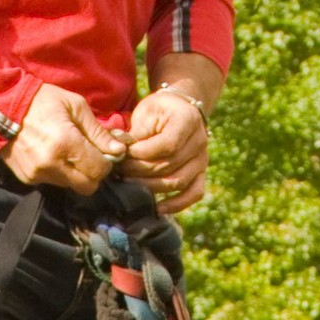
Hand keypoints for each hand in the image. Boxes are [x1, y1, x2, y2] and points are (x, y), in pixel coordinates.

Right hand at [5, 82, 118, 194]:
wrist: (4, 107)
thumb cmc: (44, 101)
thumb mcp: (76, 106)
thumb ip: (98, 131)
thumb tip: (119, 150)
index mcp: (66, 143)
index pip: (98, 170)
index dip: (106, 164)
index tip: (104, 153)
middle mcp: (52, 164)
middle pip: (87, 186)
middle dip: (93, 173)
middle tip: (90, 157)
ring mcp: (38, 174)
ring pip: (70, 185)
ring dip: (75, 173)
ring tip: (68, 152)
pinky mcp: (28, 179)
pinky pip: (53, 182)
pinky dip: (58, 172)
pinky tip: (51, 154)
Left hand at [121, 87, 209, 213]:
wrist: (179, 110)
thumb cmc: (158, 111)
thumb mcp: (145, 114)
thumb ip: (135, 134)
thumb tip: (117, 154)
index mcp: (188, 120)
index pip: (168, 144)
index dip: (144, 154)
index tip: (125, 154)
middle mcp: (200, 141)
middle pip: (170, 165)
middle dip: (141, 171)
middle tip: (120, 171)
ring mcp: (202, 159)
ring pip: (178, 181)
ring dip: (151, 186)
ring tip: (130, 183)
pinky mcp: (201, 172)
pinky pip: (194, 193)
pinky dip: (177, 204)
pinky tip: (158, 208)